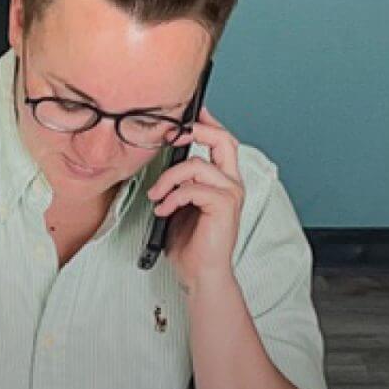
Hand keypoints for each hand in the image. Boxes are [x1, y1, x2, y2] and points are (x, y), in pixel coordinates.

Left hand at [149, 109, 246, 294]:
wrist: (200, 273)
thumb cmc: (191, 244)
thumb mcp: (181, 204)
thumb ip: (180, 182)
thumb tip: (162, 161)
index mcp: (224, 180)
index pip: (222, 140)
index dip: (206, 122)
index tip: (186, 115)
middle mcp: (232, 184)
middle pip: (223, 140)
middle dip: (196, 131)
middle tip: (174, 136)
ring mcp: (231, 194)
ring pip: (197, 166)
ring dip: (169, 178)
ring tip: (156, 195)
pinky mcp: (224, 206)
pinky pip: (193, 189)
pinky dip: (172, 197)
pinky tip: (164, 209)